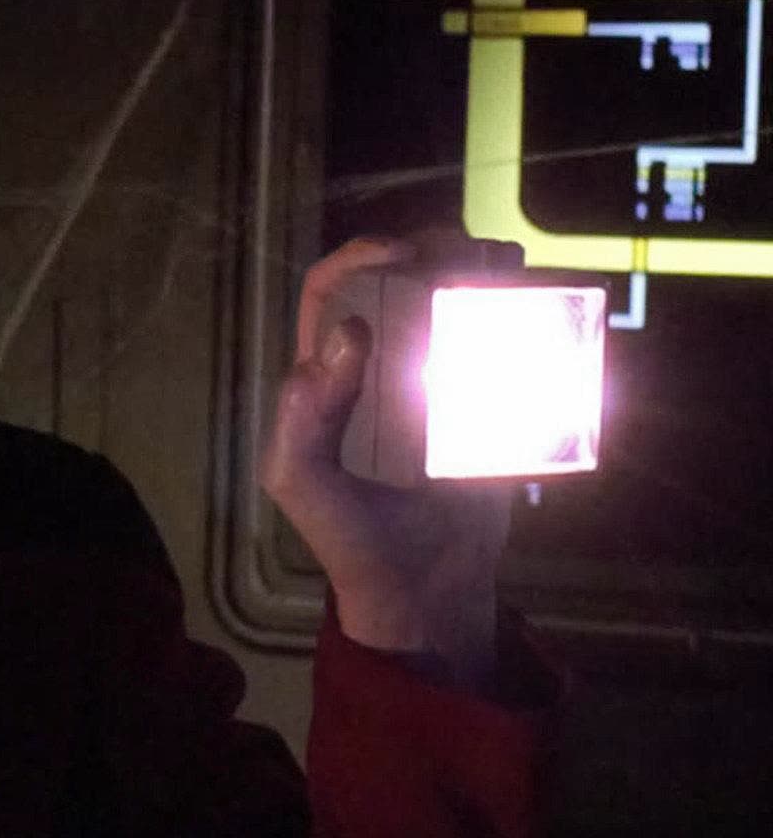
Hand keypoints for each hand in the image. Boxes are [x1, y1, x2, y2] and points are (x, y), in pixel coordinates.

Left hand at [259, 238, 512, 690]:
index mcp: (325, 376)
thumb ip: (301, 421)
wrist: (426, 590)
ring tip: (503, 268)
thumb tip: (343, 339)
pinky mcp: (485, 403)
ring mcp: (435, 381)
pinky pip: (502, 345)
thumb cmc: (350, 540)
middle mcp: (378, 367)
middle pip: (399, 283)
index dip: (357, 259)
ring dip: (479, 270)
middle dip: (430, 250)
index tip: (399, 252)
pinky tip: (538, 305)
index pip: (330, 294)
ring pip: (453, 302)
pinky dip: (522, 315)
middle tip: (466, 256)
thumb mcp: (302, 484)